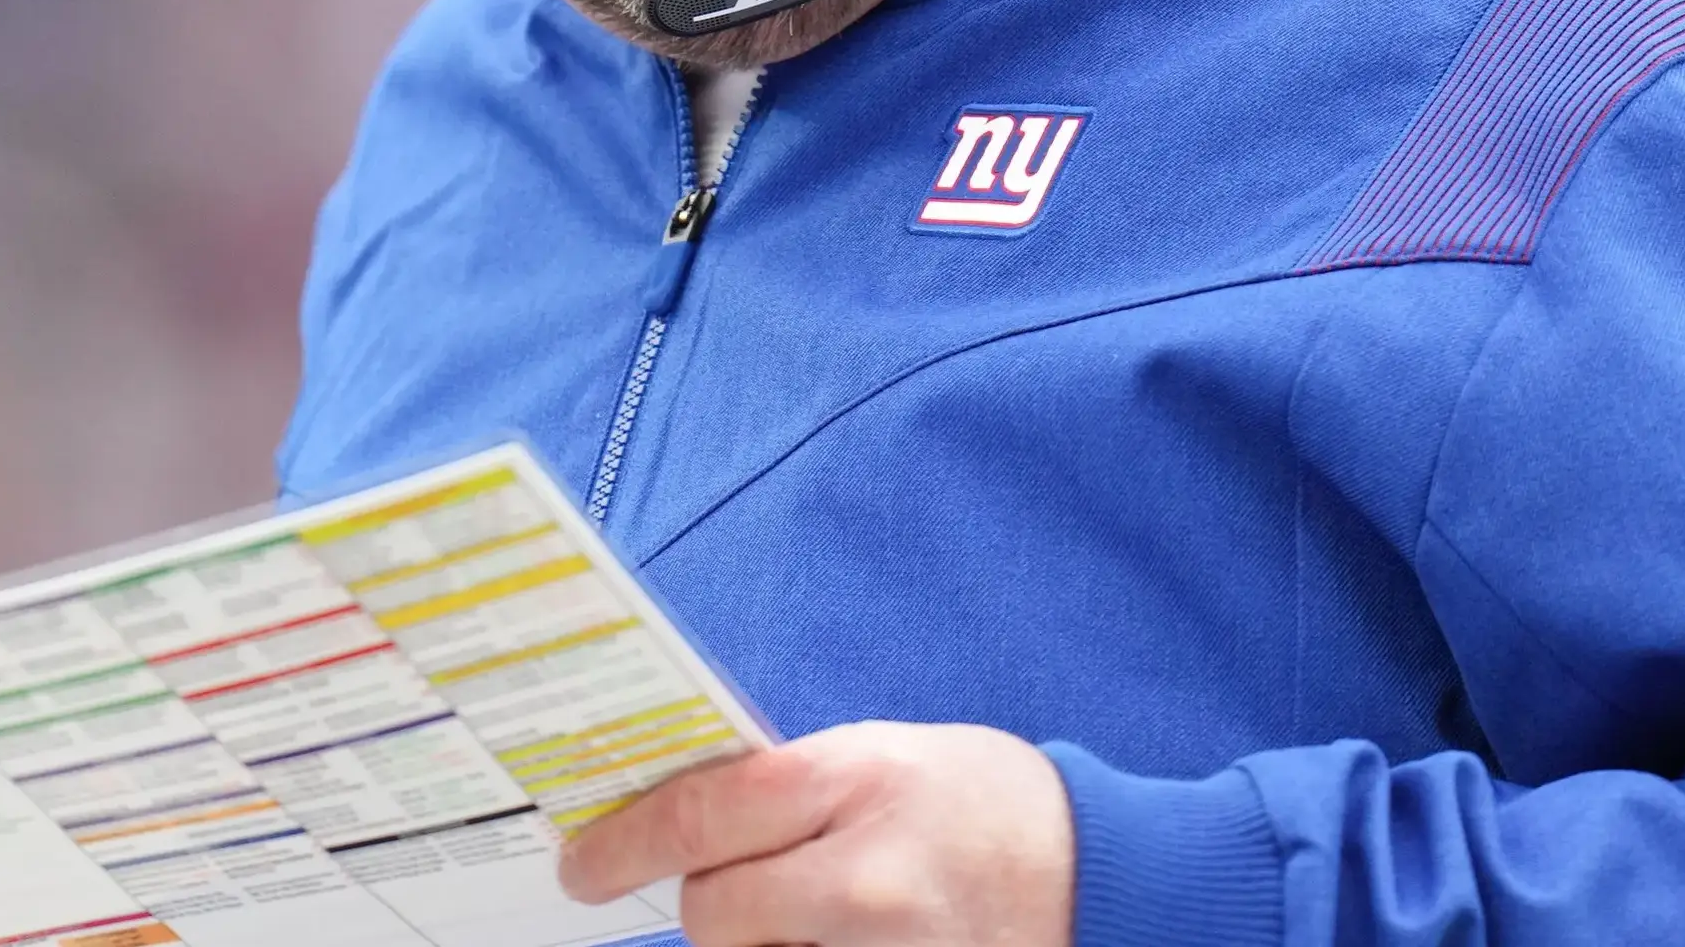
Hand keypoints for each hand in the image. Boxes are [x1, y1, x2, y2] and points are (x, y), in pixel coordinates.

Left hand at [555, 720, 1074, 946]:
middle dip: (715, 902)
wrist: (1103, 874)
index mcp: (858, 782)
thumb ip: (790, 786)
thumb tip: (679, 820)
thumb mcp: (887, 756)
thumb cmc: (984, 803)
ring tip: (835, 911)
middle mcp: (867, 878)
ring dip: (769, 943)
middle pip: (714, 915)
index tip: (582, 865)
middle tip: (753, 882)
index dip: (624, 844)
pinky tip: (860, 938)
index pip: (701, 815)